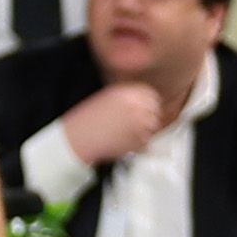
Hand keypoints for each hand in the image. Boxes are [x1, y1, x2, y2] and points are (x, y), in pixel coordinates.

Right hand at [52, 79, 169, 169]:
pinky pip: (147, 142)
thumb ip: (127, 99)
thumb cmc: (88, 121)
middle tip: (137, 123)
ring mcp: (141, 124)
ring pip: (153, 127)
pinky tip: (122, 141)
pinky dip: (139, 143)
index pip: (151, 94)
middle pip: (156, 110)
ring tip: (125, 133)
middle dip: (149, 116)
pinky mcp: (141, 141)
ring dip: (144, 131)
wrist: (80, 138)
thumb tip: (143, 103)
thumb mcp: (107, 100)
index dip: (149, 102)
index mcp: (126, 93)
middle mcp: (136, 106)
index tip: (146, 108)